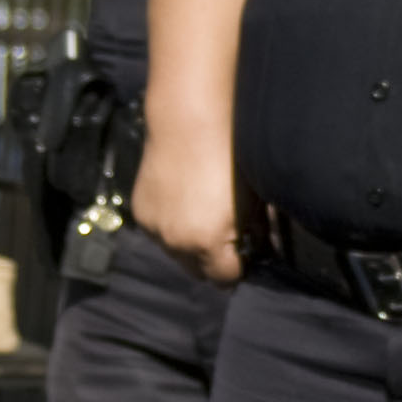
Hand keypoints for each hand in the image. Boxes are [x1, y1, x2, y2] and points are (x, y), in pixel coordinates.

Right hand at [133, 143, 248, 284]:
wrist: (188, 123)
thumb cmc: (230, 158)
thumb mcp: (253, 201)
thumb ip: (256, 233)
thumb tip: (260, 250)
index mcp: (208, 243)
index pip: (225, 279)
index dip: (239, 268)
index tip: (245, 254)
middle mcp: (177, 243)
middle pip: (198, 273)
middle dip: (213, 261)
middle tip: (226, 238)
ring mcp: (155, 229)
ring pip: (176, 254)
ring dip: (190, 244)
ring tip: (203, 214)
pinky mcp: (140, 213)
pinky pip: (160, 233)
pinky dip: (172, 226)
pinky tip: (183, 202)